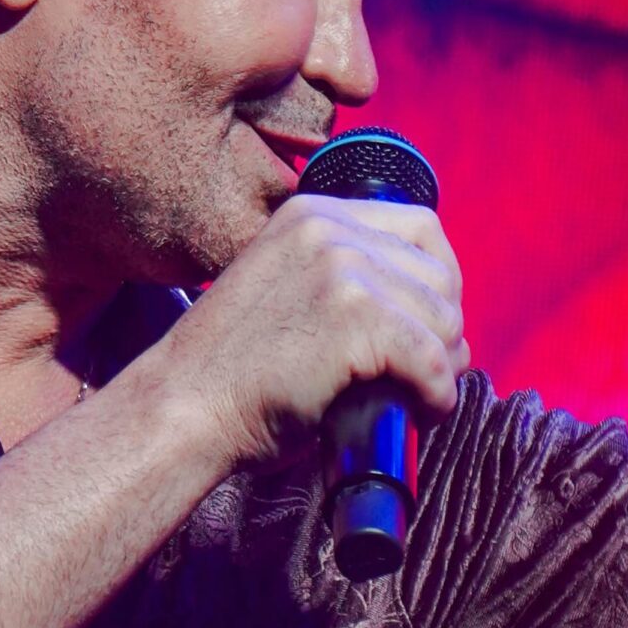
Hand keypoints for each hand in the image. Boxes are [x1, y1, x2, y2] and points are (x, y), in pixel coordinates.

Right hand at [160, 191, 469, 471]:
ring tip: (419, 398)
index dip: (439, 281)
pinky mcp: (355, 323)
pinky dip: (437, 395)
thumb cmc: (229, 371)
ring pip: (443, 319)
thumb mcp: (281, 289)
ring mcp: (342, 272)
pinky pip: (432, 360)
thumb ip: (336, 277)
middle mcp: (330, 231)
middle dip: (444, 330)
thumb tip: (429, 310)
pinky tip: (420, 413)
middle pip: (440, 275)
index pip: (421, 227)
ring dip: (443, 367)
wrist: (182, 408)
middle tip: (425, 375)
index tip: (430, 326)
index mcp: (312, 214)